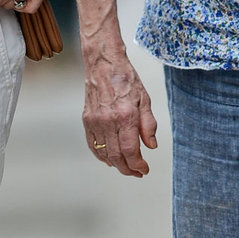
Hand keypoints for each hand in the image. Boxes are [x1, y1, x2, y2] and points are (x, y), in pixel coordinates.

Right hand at [81, 46, 157, 176]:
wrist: (104, 65)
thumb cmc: (126, 79)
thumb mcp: (145, 100)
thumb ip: (149, 125)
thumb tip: (151, 146)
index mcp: (125, 116)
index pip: (131, 150)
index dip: (138, 165)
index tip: (144, 169)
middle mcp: (108, 121)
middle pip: (116, 156)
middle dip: (128, 169)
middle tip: (137, 172)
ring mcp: (95, 122)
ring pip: (103, 154)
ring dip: (115, 164)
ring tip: (126, 167)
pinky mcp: (87, 120)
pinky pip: (93, 145)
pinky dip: (101, 156)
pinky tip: (109, 158)